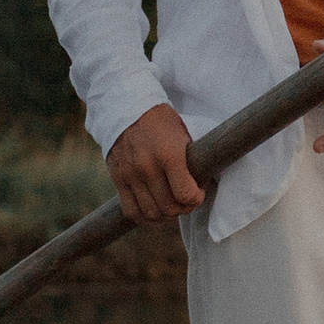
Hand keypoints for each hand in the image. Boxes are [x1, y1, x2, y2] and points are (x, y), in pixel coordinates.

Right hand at [107, 104, 202, 224]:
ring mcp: (130, 175)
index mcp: (169, 155)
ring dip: (166, 215)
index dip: (197, 199)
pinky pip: (131, 211)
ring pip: (151, 213)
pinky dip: (145, 217)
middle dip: (184, 208)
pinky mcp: (118, 179)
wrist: (128, 107)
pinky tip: (155, 210)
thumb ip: (192, 161)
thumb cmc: (163, 121)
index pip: (186, 195)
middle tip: (187, 199)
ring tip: (172, 204)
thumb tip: (205, 184)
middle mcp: (147, 167)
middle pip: (169, 208)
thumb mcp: (184, 135)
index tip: (199, 192)